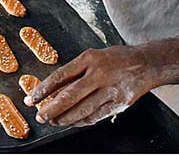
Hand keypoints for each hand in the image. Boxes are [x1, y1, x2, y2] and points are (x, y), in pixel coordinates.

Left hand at [24, 46, 156, 126]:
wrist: (148, 63)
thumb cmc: (117, 59)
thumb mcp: (94, 56)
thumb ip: (76, 71)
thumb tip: (53, 89)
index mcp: (89, 58)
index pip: (60, 76)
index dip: (43, 89)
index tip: (31, 99)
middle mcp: (99, 73)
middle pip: (69, 96)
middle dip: (51, 109)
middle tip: (40, 116)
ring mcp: (110, 89)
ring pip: (82, 110)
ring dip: (65, 118)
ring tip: (53, 121)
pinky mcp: (120, 103)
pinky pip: (96, 116)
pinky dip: (82, 121)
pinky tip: (72, 122)